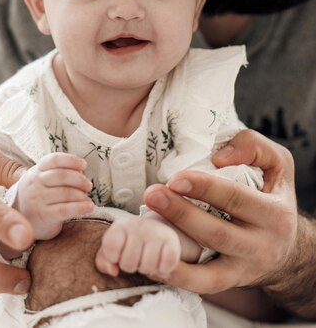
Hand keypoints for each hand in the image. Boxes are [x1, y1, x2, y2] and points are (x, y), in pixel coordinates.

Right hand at [16, 153, 93, 239]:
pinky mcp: (44, 216)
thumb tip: (81, 172)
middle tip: (88, 186)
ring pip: (65, 193)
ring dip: (81, 195)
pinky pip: (65, 210)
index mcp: (36, 170)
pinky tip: (89, 207)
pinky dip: (80, 207)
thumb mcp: (42, 179)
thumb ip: (58, 172)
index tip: (84, 165)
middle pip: (61, 175)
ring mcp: (38, 200)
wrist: (20, 220)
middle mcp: (35, 183)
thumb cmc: (39, 195)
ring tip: (87, 198)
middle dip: (80, 180)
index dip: (71, 160)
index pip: (54, 160)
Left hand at [95, 216, 180, 277]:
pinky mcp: (173, 242)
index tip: (118, 254)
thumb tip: (113, 271)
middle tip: (135, 257)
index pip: (110, 246)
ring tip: (146, 259)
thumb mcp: (112, 248)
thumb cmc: (128, 243)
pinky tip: (159, 262)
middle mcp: (139, 225)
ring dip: (146, 269)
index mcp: (121, 225)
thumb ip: (103, 260)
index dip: (113, 257)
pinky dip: (162, 270)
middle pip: (128, 263)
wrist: (155, 231)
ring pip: (147, 267)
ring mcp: (157, 232)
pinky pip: (166, 266)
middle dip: (130, 266)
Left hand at [144, 130, 297, 293]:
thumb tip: (218, 158)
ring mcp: (243, 269)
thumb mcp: (276, 163)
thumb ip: (252, 146)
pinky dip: (176, 277)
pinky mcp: (228, 282)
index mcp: (273, 212)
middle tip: (152, 194)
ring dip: (173, 249)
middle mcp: (261, 245)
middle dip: (181, 214)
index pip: (235, 198)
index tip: (175, 178)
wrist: (285, 245)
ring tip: (146, 232)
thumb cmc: (272, 195)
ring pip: (207, 266)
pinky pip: (201, 285)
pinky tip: (153, 262)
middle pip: (217, 233)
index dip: (204, 188)